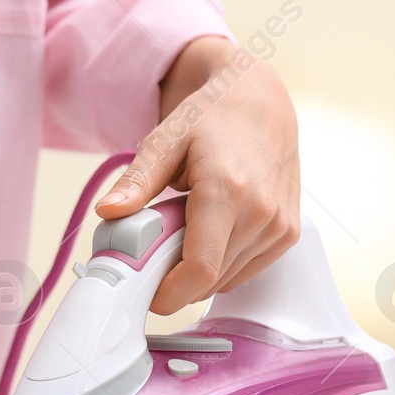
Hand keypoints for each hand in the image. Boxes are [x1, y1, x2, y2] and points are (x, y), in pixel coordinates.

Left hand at [94, 36, 300, 314]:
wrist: (258, 101)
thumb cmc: (210, 116)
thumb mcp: (164, 141)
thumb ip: (137, 182)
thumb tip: (107, 212)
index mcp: (229, 191)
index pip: (199, 269)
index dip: (168, 293)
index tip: (144, 292)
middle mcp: (262, 213)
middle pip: (209, 280)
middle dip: (174, 279)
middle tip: (150, 253)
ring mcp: (279, 226)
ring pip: (226, 280)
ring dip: (196, 271)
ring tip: (179, 232)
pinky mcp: (287, 233)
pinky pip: (245, 271)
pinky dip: (219, 265)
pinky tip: (204, 235)